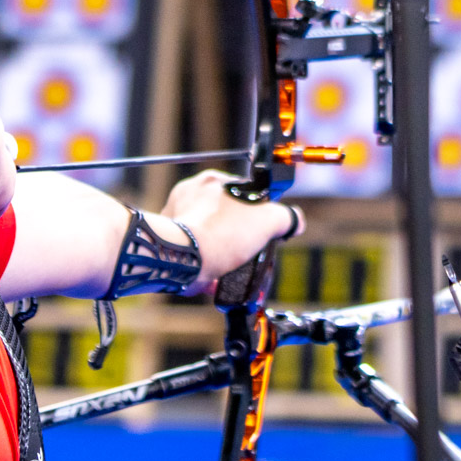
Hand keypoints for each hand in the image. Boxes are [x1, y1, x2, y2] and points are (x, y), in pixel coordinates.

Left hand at [160, 170, 303, 294]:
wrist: (184, 259)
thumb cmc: (222, 234)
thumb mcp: (269, 220)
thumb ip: (287, 217)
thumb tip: (295, 221)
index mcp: (212, 181)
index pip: (242, 191)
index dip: (256, 211)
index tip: (261, 229)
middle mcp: (189, 194)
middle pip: (223, 214)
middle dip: (236, 234)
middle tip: (248, 251)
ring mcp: (175, 217)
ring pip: (207, 234)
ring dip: (221, 252)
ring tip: (233, 268)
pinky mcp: (166, 241)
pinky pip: (192, 252)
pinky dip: (205, 266)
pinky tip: (216, 279)